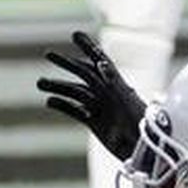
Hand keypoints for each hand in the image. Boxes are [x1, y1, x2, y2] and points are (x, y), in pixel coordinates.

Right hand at [37, 31, 146, 161]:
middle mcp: (107, 94)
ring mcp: (100, 108)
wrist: (146, 153)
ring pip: (75, 92)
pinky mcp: (95, 123)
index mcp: (117, 85)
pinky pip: (75, 111)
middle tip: (48, 54)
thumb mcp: (127, 103)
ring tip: (40, 83)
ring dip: (57, 86)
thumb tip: (100, 64)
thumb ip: (113, 83)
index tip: (75, 34)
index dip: (88, 47)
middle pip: (83, 74)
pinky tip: (49, 101)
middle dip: (66, 63)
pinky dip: (62, 105)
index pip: (100, 61)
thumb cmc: (142, 128)